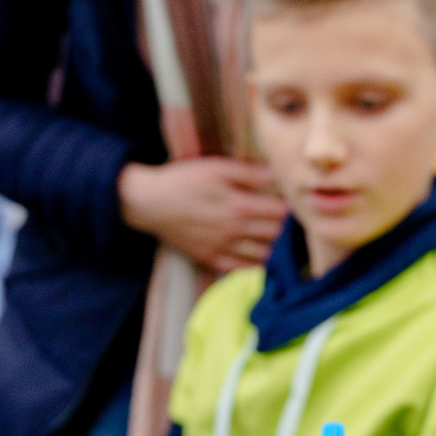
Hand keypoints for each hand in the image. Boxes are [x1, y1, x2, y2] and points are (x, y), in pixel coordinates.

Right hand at [118, 158, 285, 271]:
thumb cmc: (183, 180)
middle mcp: (235, 231)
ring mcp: (223, 248)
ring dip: (270, 243)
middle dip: (280, 223)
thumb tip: (278, 173)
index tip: (282, 198)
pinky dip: (253, 262)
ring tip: (266, 231)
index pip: (281, 212)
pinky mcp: (209, 258)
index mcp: (240, 206)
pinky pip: (241, 268)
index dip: (286, 203)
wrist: (149, 202)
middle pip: (275, 233)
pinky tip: (253, 250)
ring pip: (263, 253)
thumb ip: (250, 172)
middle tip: (277, 214)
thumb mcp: (217, 167)